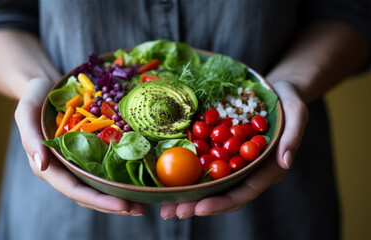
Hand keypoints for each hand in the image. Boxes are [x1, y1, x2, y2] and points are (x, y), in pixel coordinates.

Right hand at [14, 77, 144, 215]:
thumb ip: (30, 138)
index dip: (98, 200)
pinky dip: (120, 176)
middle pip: (89, 194)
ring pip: (98, 186)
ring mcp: (77, 161)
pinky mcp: (89, 151)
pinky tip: (138, 178)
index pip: (73, 189)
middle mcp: (64, 168)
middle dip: (113, 204)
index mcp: (48, 165)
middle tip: (140, 209)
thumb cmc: (34, 98)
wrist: (45, 86)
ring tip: (143, 202)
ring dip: (119, 196)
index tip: (122, 205)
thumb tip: (42, 164)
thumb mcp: (26, 112)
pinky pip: (105, 167)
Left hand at [160, 80, 308, 218]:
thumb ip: (293, 136)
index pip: (244, 193)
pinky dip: (187, 175)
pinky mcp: (222, 151)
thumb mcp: (297, 112)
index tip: (200, 208)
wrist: (277, 91)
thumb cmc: (289, 101)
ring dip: (188, 196)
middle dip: (197, 205)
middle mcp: (248, 171)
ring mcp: (234, 163)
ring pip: (210, 185)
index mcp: (267, 169)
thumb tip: (285, 162)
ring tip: (164, 205)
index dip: (222, 203)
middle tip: (171, 212)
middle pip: (222, 194)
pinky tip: (168, 179)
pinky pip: (204, 166)